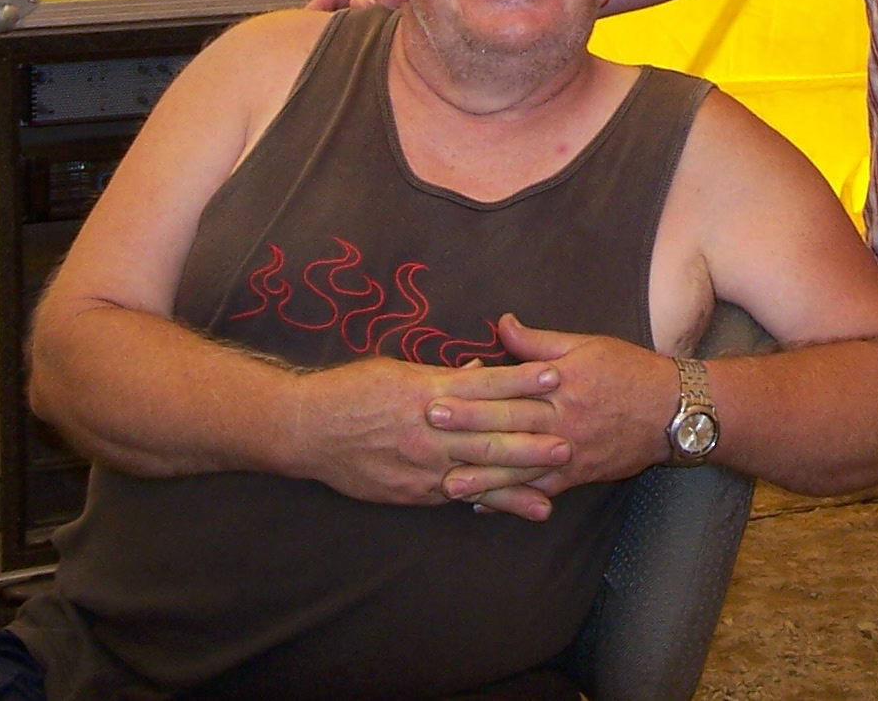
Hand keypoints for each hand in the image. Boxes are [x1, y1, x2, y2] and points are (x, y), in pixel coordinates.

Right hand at [286, 356, 566, 505]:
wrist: (307, 430)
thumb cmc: (352, 390)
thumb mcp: (398, 369)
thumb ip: (442, 375)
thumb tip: (479, 369)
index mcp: (428, 390)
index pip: (485, 384)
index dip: (522, 380)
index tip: (556, 374)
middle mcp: (430, 429)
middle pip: (490, 434)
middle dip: (532, 439)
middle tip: (570, 440)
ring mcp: (422, 465)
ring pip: (480, 473)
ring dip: (519, 480)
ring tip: (553, 485)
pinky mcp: (413, 491)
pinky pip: (458, 496)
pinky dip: (489, 501)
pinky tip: (516, 508)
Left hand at [426, 315, 677, 500]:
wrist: (674, 410)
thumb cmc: (629, 370)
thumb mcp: (586, 345)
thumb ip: (539, 342)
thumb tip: (502, 324)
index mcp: (561, 384)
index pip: (510, 390)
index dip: (472, 395)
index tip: (438, 397)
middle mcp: (563, 420)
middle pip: (509, 426)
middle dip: (468, 431)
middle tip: (430, 433)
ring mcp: (570, 451)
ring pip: (521, 466)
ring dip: (484, 476)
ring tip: (449, 484)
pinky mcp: (579, 475)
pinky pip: (542, 489)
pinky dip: (513, 499)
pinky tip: (484, 506)